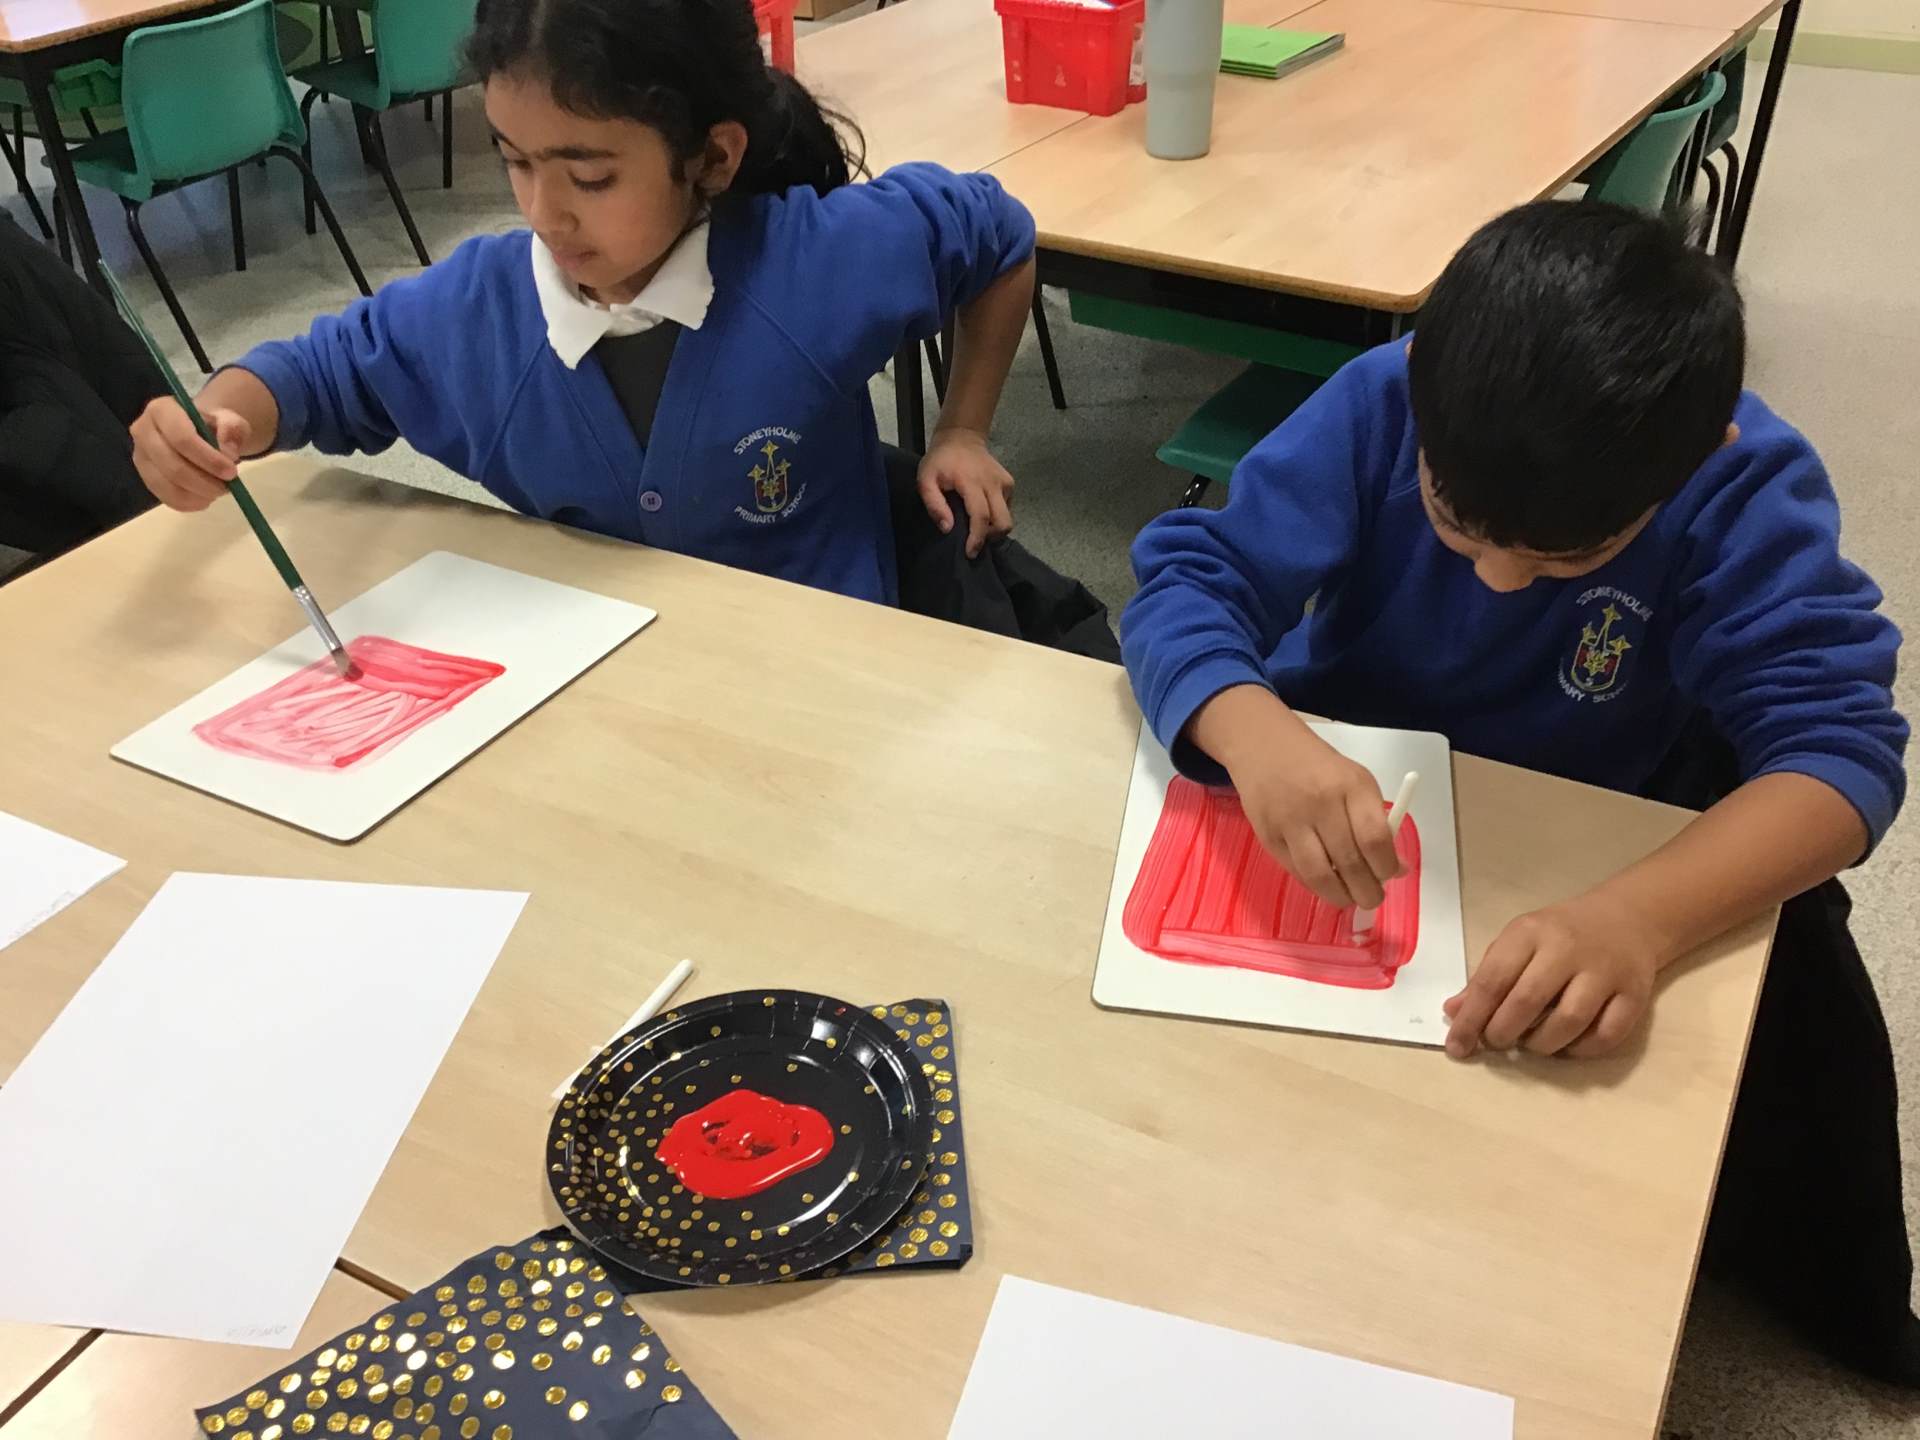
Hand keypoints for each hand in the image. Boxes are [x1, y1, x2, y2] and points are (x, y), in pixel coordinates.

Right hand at [131, 396, 248, 511]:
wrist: (196, 431)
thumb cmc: (211, 424)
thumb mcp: (229, 419)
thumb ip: (233, 429)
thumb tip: (228, 453)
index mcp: (162, 410)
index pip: (181, 438)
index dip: (208, 459)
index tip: (231, 472)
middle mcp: (142, 431)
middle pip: (172, 466)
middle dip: (204, 482)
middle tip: (227, 486)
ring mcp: (140, 456)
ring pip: (167, 485)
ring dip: (198, 494)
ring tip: (218, 491)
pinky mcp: (144, 477)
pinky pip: (165, 498)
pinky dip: (189, 504)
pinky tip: (205, 498)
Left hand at [918, 427, 1013, 558]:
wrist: (961, 437)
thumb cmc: (940, 461)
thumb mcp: (925, 480)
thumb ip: (934, 504)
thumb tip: (948, 528)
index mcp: (971, 481)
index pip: (981, 516)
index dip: (977, 538)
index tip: (969, 552)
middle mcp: (992, 482)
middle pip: (1002, 521)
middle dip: (990, 537)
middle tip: (974, 540)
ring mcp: (1004, 482)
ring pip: (1008, 517)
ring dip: (994, 528)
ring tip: (978, 527)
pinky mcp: (1009, 483)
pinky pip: (1008, 508)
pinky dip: (996, 515)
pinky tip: (983, 511)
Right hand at [1222, 707, 1402, 908]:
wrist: (1263, 745)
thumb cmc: (1319, 767)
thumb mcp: (1356, 781)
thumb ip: (1376, 823)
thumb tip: (1397, 869)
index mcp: (1351, 786)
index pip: (1374, 839)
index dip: (1386, 866)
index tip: (1390, 874)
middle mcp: (1320, 804)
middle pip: (1349, 863)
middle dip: (1367, 891)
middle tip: (1372, 898)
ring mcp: (1290, 821)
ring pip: (1319, 875)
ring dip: (1340, 896)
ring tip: (1350, 898)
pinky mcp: (1267, 835)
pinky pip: (1296, 871)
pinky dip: (1315, 885)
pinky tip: (1325, 884)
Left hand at [1442, 896, 1660, 1058]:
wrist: (1628, 917)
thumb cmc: (1560, 934)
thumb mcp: (1518, 942)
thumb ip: (1487, 976)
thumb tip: (1454, 1012)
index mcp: (1530, 933)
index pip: (1492, 980)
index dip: (1471, 1019)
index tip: (1457, 1047)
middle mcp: (1567, 949)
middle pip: (1528, 1001)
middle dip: (1503, 1033)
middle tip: (1496, 1043)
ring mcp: (1605, 972)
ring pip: (1570, 1020)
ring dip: (1542, 1044)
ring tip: (1531, 1044)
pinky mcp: (1635, 994)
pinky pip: (1608, 1034)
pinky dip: (1583, 1050)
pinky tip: (1567, 1047)